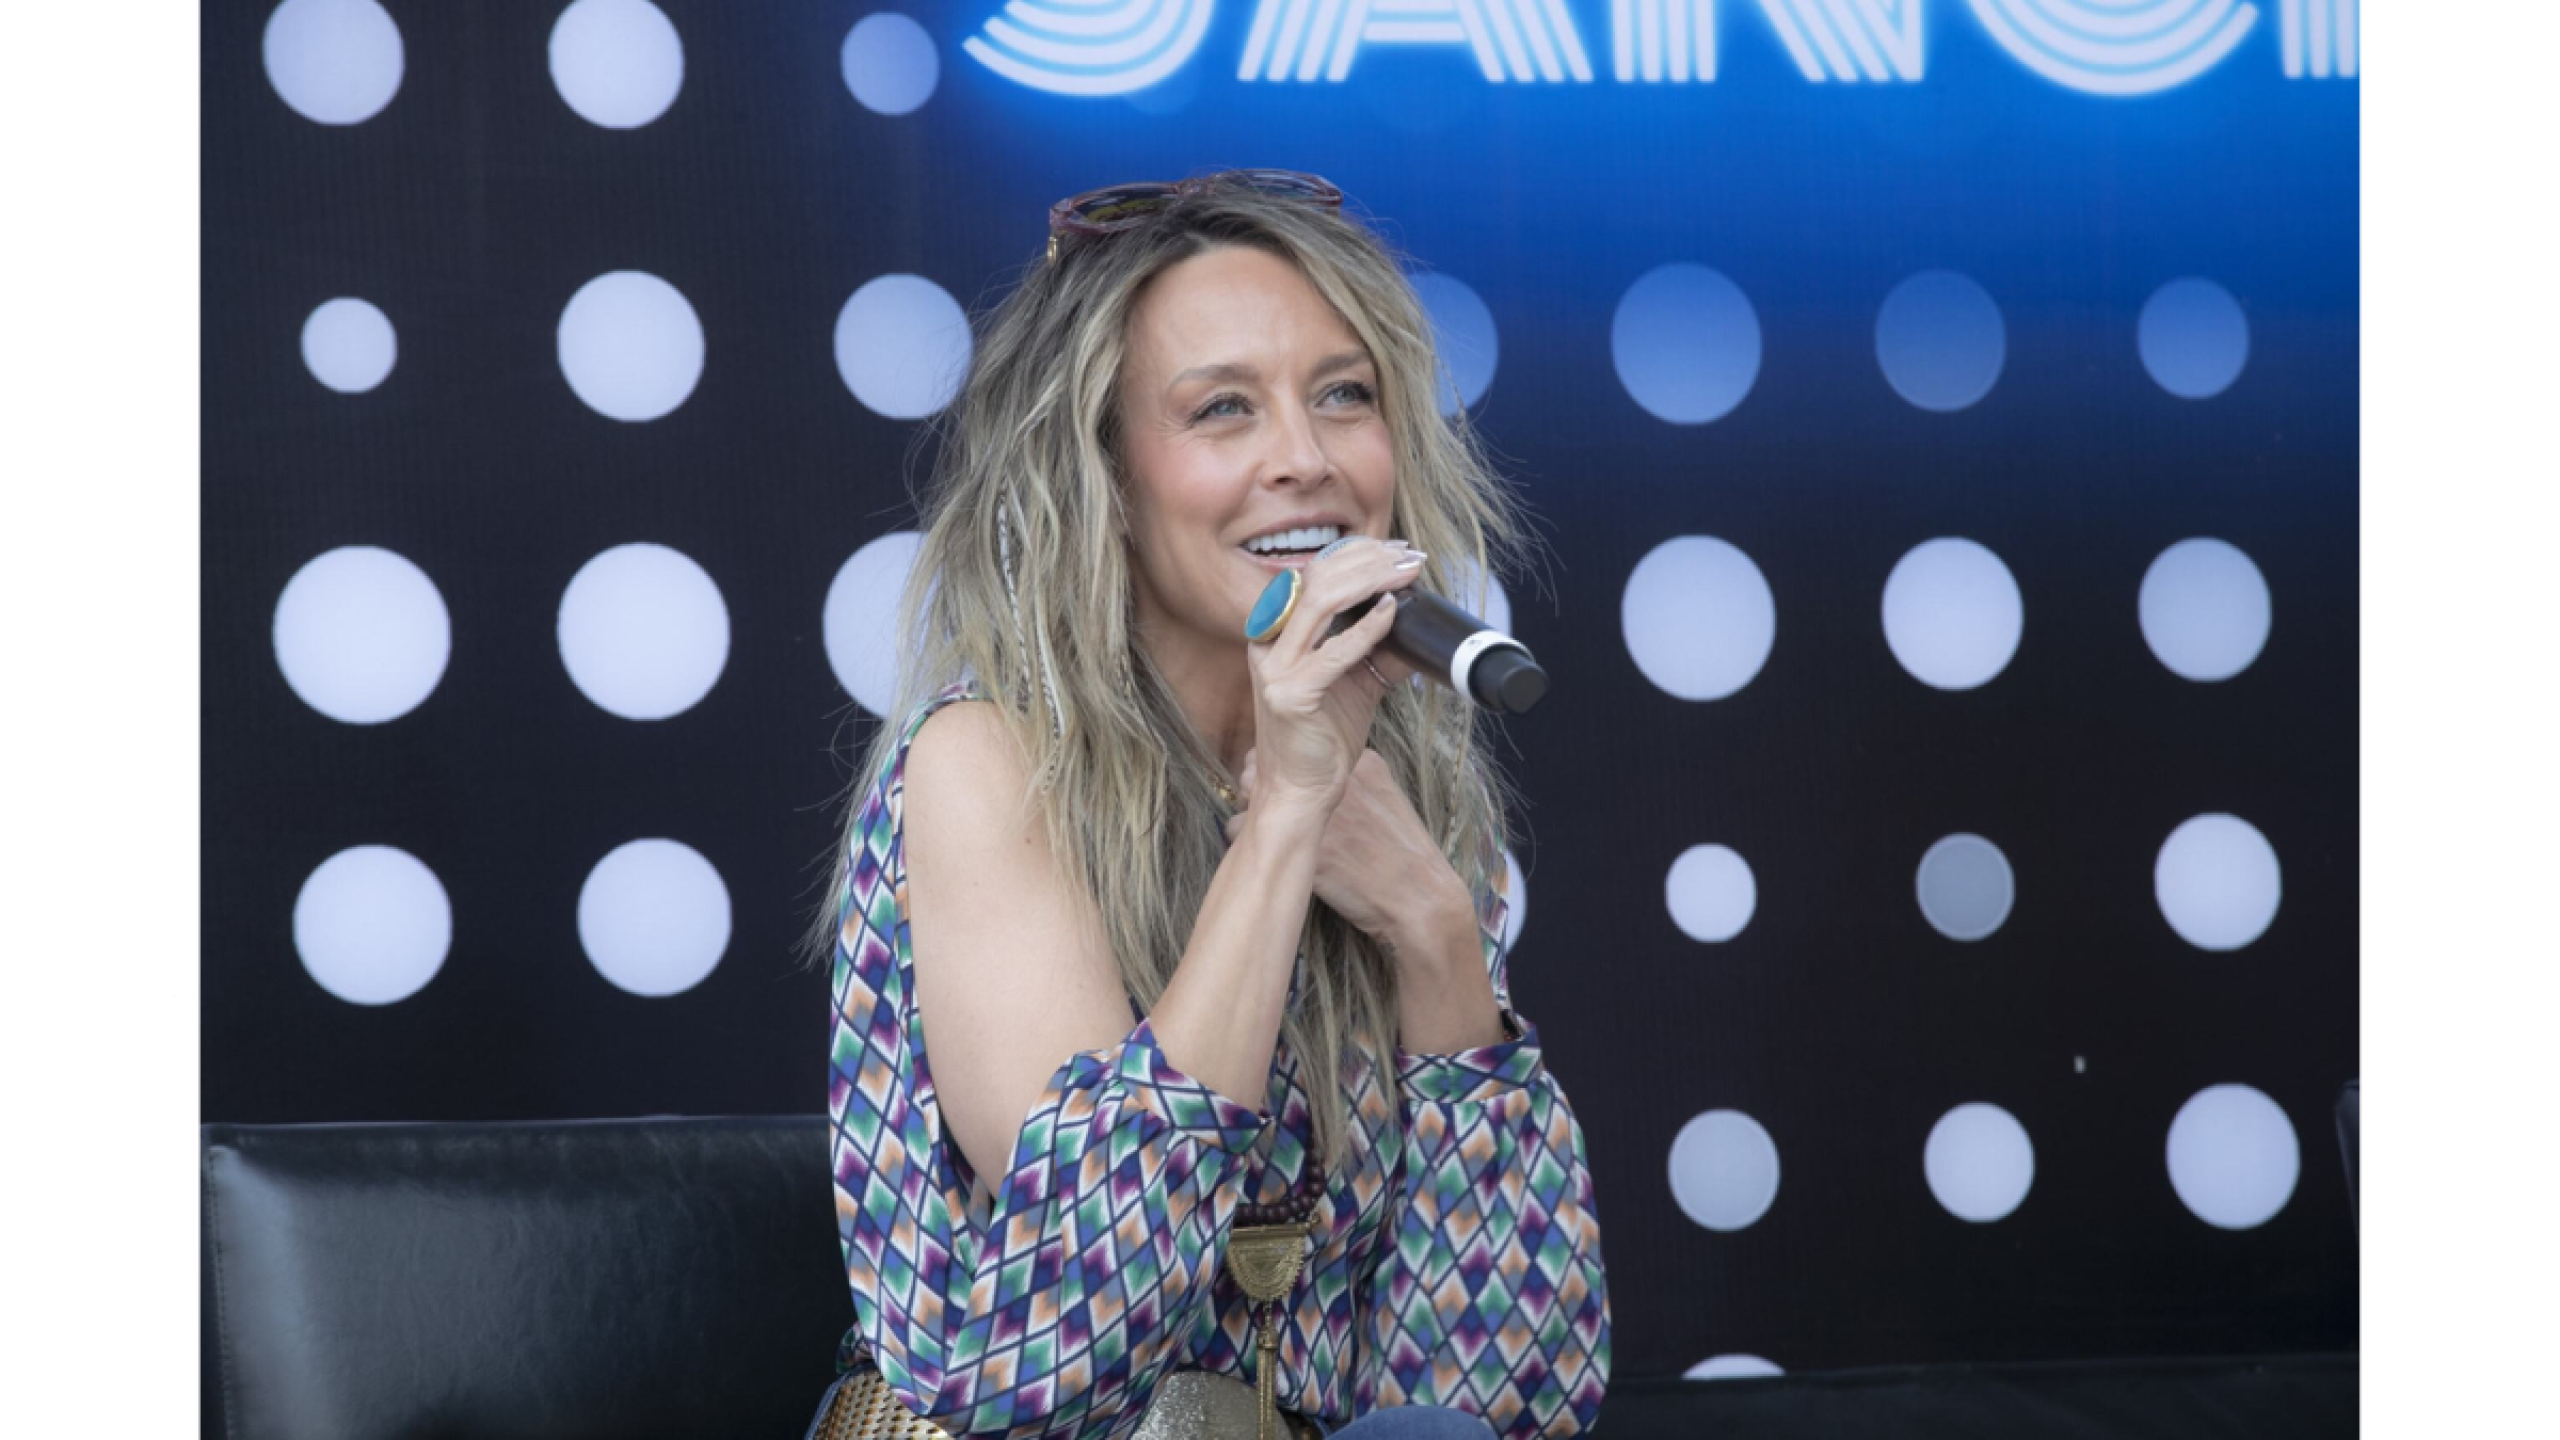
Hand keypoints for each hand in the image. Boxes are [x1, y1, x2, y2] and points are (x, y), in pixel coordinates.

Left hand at [1224, 747, 1470, 950]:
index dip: (1280, 770)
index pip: (1292, 748)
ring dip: (1250, 815)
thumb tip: (1318, 776)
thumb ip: (1356, 780)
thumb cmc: (1405, 856)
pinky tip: (1263, 855)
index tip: (1282, 790)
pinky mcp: (1298, 843)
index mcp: (1356, 761)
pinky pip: (1242, 831)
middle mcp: (1331, 778)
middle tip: (1270, 814)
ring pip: (1248, 798)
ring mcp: (1314, 809)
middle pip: (1263, 767)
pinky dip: (1244, 843)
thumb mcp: (1388, 799)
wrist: (1419, 898)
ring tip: (1267, 836)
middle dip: (1257, 788)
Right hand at [1242, 536, 1424, 818]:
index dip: (1353, 554)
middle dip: (1366, 560)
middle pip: (1315, 580)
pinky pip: (1334, 653)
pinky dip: (1367, 628)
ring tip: (1406, 573)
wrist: (1301, 792)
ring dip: (1369, 581)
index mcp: (1276, 635)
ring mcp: (1275, 670)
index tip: (1395, 549)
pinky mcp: (1291, 695)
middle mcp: (1268, 645)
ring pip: (1319, 603)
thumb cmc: (1321, 740)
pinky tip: (1392, 611)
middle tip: (1408, 556)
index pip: (1312, 576)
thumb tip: (1416, 626)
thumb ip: (1377, 652)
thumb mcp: (1355, 686)